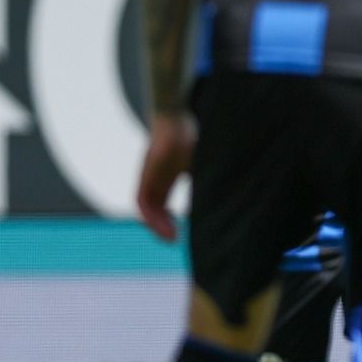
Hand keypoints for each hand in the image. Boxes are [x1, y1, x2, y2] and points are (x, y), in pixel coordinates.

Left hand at [136, 112, 194, 242]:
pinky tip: (162, 224)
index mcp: (169, 175)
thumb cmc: (193, 141)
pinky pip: (142, 201)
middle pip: (154, 208)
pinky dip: (151, 216)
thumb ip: (205, 187)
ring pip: (147, 207)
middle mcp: (156, 178)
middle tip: (174, 240)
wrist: (174, 121)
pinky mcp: (145, 176)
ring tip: (170, 237)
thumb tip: (219, 206)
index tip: (181, 233)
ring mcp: (149, 176)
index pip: (164, 204)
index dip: (169, 220)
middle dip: (162, 226)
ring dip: (157, 224)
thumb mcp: (202, 168)